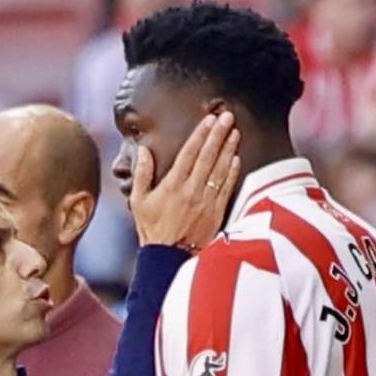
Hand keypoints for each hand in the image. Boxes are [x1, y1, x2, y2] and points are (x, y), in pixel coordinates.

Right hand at [129, 111, 240, 249]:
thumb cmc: (152, 229)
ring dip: (229, 149)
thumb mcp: (139, 201)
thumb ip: (142, 173)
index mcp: (172, 186)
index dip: (200, 135)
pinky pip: (227, 188)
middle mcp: (192, 191)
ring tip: (235, 132)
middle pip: (208, 157)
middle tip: (227, 116)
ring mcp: (206, 202)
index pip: (189, 153)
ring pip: (220, 170)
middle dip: (218, 135)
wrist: (168, 259)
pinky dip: (233, 172)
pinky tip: (237, 159)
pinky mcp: (216, 213)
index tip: (209, 119)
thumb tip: (143, 149)